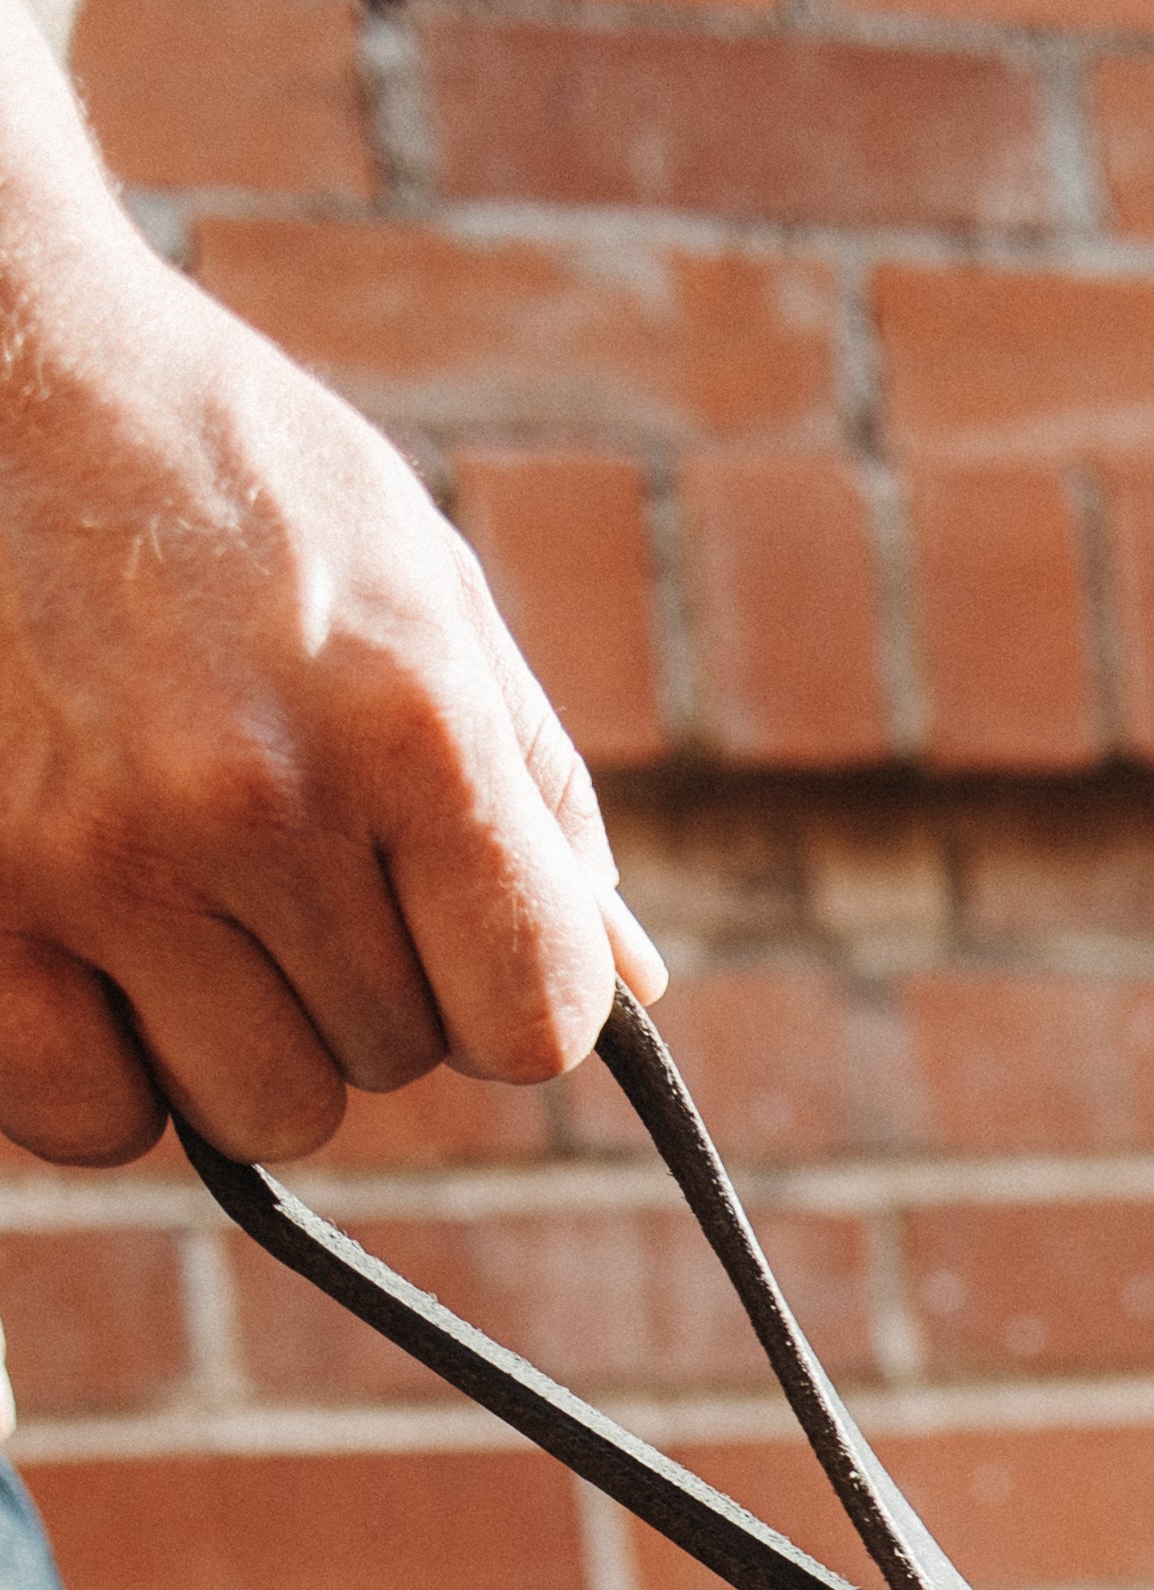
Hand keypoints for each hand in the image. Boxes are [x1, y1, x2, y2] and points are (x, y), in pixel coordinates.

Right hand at [0, 0, 657, 1166]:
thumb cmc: (218, 469)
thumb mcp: (417, 581)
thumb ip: (530, 791)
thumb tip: (627, 985)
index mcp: (406, 721)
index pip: (535, 1023)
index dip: (508, 995)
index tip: (453, 928)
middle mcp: (256, 800)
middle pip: (391, 1061)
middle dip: (359, 979)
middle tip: (273, 836)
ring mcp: (100, 858)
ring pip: (256, 1109)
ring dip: (237, 1033)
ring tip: (182, 880)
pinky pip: (91, 1119)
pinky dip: (106, 1072)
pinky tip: (94, 952)